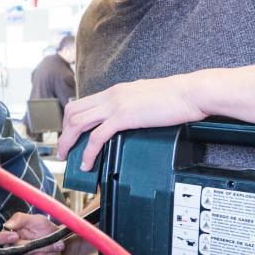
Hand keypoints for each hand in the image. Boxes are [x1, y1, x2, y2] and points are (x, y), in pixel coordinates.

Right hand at [0, 212, 66, 254]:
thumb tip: (7, 225)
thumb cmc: (46, 230)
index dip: (0, 238)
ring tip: (54, 248)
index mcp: (8, 236)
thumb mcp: (36, 219)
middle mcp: (11, 251)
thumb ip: (20, 219)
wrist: (62, 242)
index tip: (15, 236)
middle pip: (17, 252)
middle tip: (51, 240)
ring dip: (47, 253)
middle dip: (38, 246)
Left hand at [56, 73, 208, 171]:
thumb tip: (126, 117)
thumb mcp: (144, 97)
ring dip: (69, 143)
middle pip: (73, 112)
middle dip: (64, 134)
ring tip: (68, 158)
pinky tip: (87, 163)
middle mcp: (111, 96)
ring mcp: (115, 105)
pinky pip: (96, 137)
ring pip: (78, 123)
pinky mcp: (124, 117)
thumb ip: (130, 105)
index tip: (70, 136)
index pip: (81, 103)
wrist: (190, 93)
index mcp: (115, 91)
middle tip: (64, 151)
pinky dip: (88, 152)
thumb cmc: (175, 97)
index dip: (70, 121)